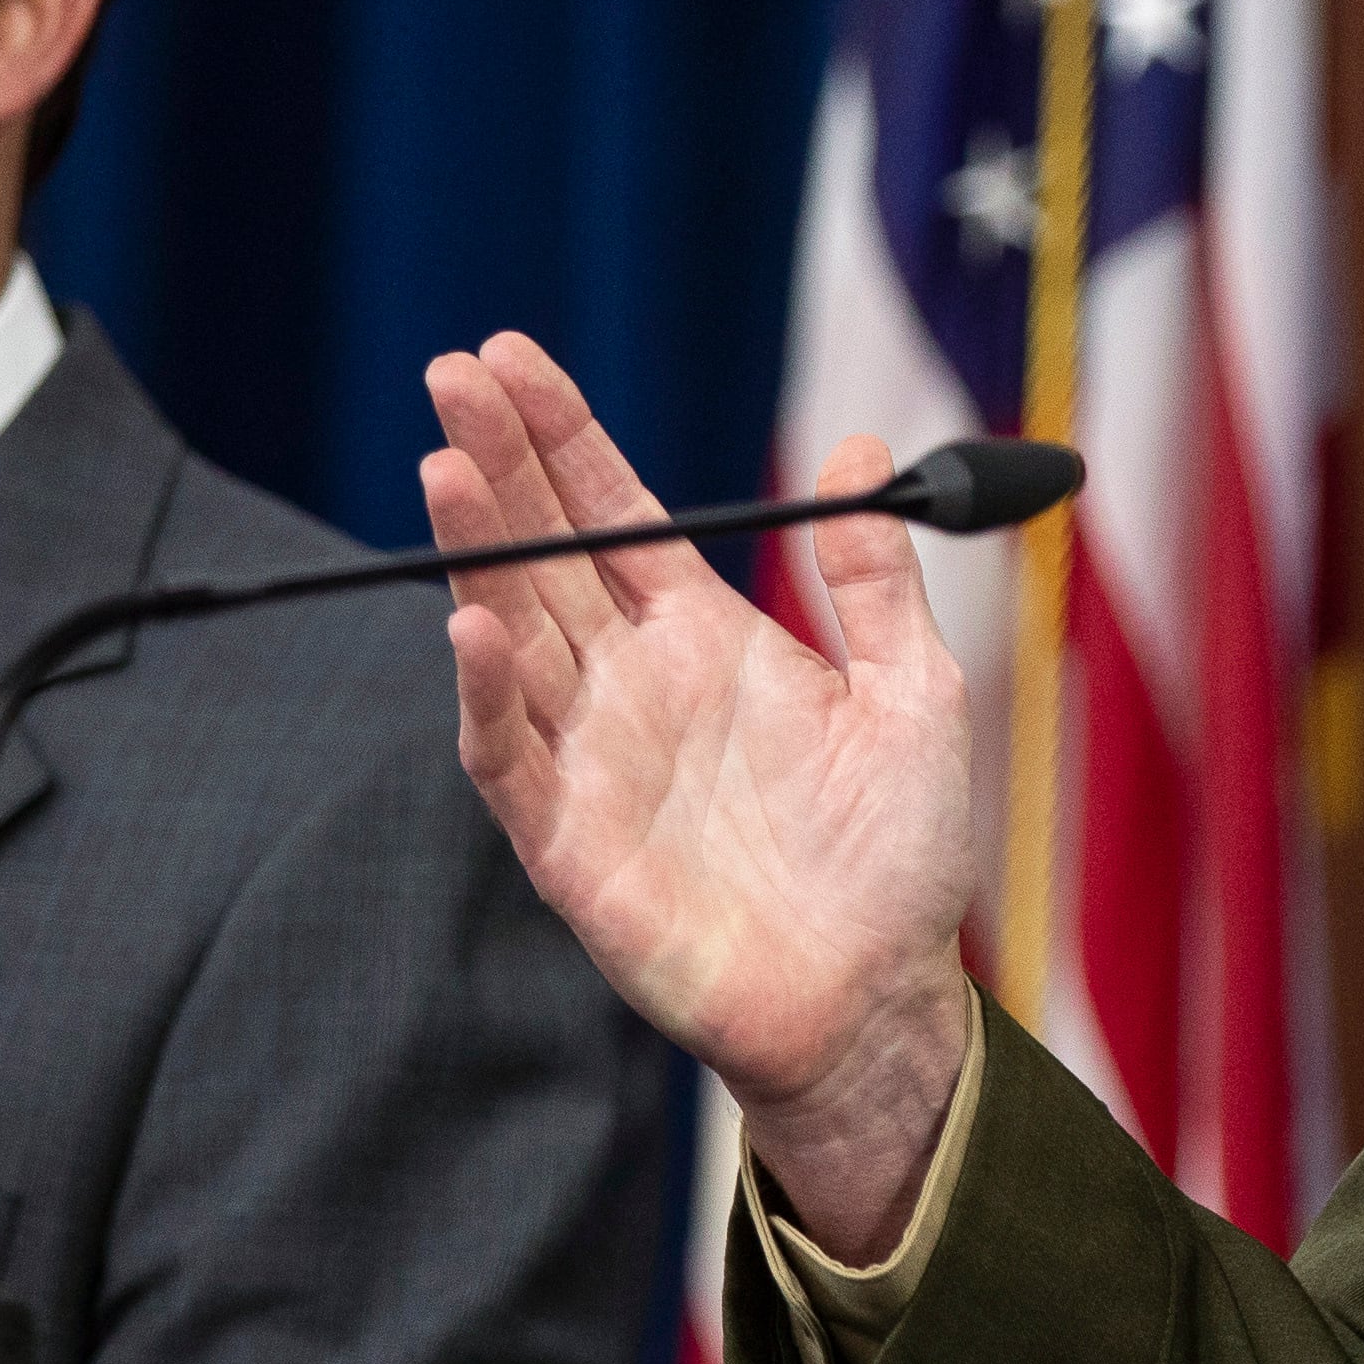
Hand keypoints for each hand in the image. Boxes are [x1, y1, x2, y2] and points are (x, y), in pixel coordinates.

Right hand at [422, 334, 980, 1257]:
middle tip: (450, 375)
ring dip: (478, 555)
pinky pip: (509, 759)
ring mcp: (592, 760)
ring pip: (512, 634)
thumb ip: (876, 579)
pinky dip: (486, 695)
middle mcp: (632, 685)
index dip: (563, 437)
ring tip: (447, 470)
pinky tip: (473, 626)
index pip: (616, 514)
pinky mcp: (570, 846)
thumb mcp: (915, 694)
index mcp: (705, 638)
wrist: (880, 1005)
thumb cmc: (895, 859)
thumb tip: (859, 449)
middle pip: (547, 553)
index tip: (511, 358)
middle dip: (499, 463)